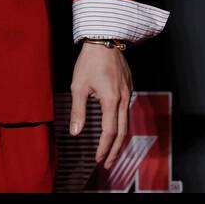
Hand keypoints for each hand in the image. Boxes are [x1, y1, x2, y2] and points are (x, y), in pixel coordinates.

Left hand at [69, 41, 132, 167]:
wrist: (104, 39)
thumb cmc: (89, 61)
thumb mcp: (78, 86)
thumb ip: (78, 111)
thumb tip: (75, 132)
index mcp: (111, 100)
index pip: (110, 132)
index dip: (104, 148)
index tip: (98, 159)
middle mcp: (123, 98)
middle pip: (123, 131)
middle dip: (115, 150)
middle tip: (108, 164)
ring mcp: (128, 92)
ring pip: (127, 122)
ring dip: (119, 139)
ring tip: (112, 151)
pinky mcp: (129, 87)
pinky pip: (127, 110)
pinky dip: (122, 125)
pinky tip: (115, 128)